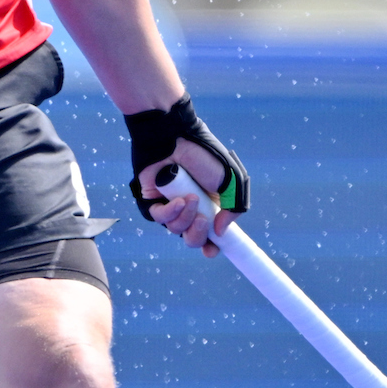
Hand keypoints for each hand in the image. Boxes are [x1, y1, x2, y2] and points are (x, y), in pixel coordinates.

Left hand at [139, 143, 240, 257]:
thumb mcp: (232, 181)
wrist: (176, 136)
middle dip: (198, 235)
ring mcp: (170, 204)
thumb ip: (234, 208)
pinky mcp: (151, 200)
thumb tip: (220, 232)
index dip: (212, 246)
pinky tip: (178, 199)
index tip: (213, 250)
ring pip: (176, 230)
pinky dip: (170, 212)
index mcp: (210, 205)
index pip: (210, 234)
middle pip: (192, 238)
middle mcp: (190, 208)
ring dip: (186, 218)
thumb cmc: (205, 155)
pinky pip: (159, 218)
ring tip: (190, 198)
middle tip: (202, 220)